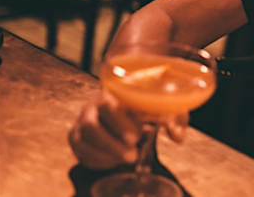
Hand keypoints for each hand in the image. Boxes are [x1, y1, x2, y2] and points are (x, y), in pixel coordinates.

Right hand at [69, 90, 189, 169]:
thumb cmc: (150, 108)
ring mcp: (82, 122)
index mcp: (113, 92)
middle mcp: (93, 106)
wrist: (132, 113)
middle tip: (133, 153)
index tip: (136, 137)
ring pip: (83, 139)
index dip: (119, 122)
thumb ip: (175, 119)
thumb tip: (175, 133)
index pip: (108, 104)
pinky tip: (116, 160)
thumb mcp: (167, 109)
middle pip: (91, 124)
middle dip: (111, 143)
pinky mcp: (77, 137)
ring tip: (129, 158)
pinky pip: (80, 151)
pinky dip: (98, 159)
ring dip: (106, 153)